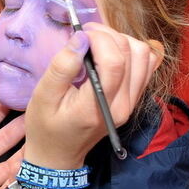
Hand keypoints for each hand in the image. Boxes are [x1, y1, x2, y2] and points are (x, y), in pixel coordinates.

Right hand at [23, 23, 158, 168]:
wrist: (58, 154)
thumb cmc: (45, 125)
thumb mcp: (43, 96)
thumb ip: (62, 67)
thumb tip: (80, 38)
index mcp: (98, 106)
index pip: (114, 63)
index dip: (100, 39)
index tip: (79, 33)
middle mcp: (123, 105)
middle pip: (132, 54)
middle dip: (108, 35)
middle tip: (85, 35)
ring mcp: (132, 103)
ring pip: (144, 56)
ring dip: (121, 41)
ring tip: (97, 43)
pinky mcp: (134, 99)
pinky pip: (145, 66)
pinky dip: (130, 52)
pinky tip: (109, 54)